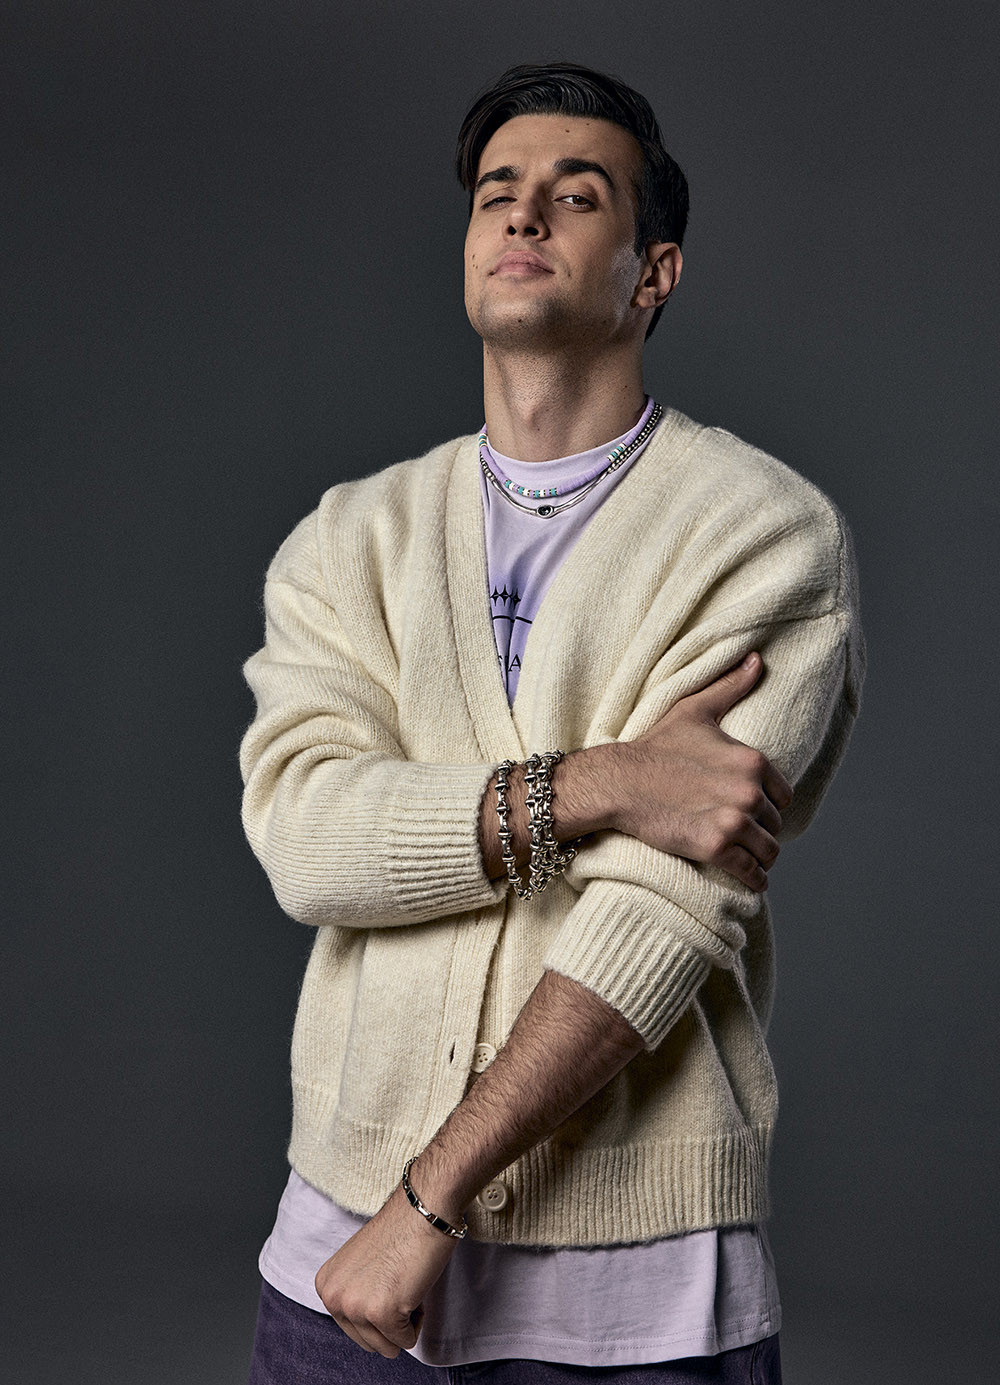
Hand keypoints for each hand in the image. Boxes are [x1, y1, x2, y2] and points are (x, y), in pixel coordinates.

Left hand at [314, 1182, 457, 1357]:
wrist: (424, 1208)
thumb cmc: (401, 1231)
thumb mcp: (360, 1266)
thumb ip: (353, 1293)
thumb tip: (362, 1325)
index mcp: (326, 1285)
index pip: (353, 1329)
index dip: (379, 1307)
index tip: (387, 1277)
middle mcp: (333, 1297)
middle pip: (367, 1343)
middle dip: (390, 1320)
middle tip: (398, 1281)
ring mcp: (355, 1305)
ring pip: (386, 1347)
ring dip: (404, 1321)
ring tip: (405, 1282)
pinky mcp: (381, 1312)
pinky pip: (406, 1341)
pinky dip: (418, 1319)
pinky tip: (414, 1285)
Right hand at [607, 652, 792, 890]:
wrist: (618, 781)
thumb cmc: (655, 746)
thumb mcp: (696, 711)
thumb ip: (731, 686)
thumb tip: (757, 660)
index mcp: (752, 761)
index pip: (782, 795)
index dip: (767, 804)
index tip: (751, 810)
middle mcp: (749, 792)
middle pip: (774, 824)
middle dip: (760, 830)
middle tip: (743, 835)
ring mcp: (733, 821)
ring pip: (768, 851)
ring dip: (761, 858)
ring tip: (750, 860)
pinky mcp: (715, 848)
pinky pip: (750, 872)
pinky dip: (754, 880)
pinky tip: (752, 882)